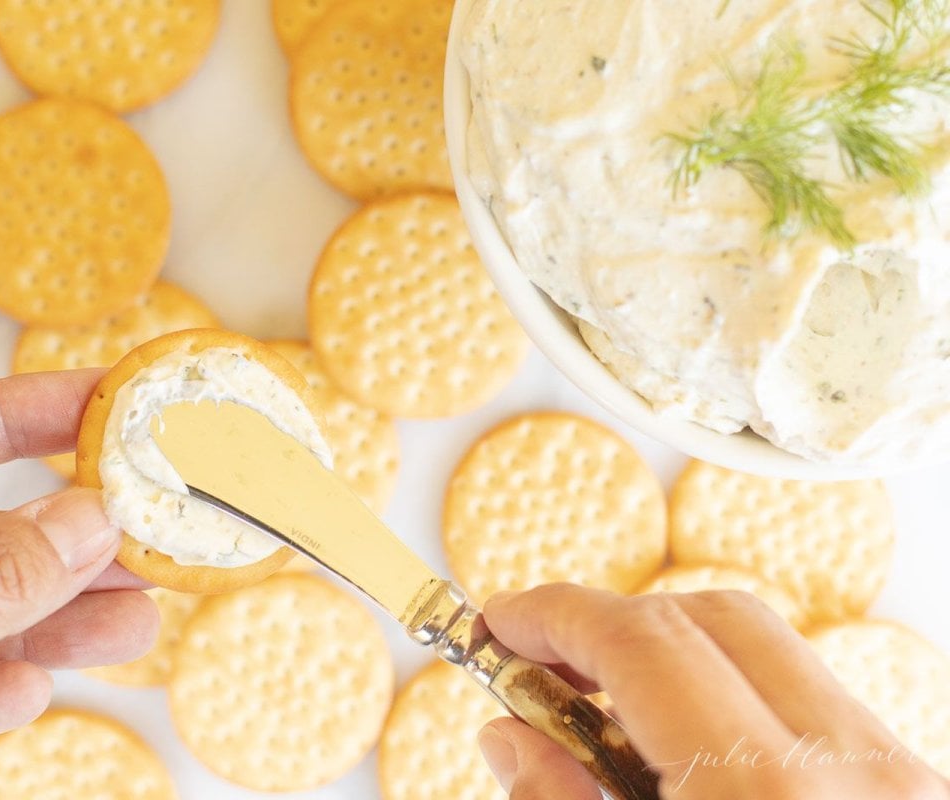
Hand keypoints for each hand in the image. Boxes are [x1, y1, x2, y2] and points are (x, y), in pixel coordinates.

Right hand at [478, 585, 949, 798]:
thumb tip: (509, 733)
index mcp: (766, 794)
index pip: (642, 640)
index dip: (554, 614)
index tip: (499, 623)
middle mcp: (856, 768)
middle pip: (712, 617)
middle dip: (612, 624)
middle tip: (541, 664)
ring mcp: (902, 777)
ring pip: (770, 653)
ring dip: (674, 656)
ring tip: (607, 711)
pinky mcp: (914, 790)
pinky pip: (813, 704)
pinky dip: (736, 699)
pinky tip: (687, 750)